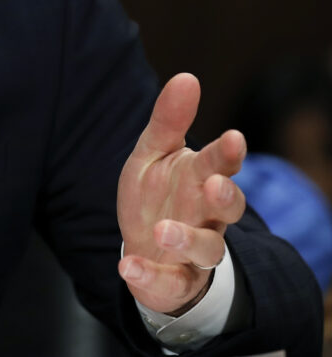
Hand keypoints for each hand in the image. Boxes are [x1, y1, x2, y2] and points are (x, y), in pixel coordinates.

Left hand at [116, 72, 246, 313]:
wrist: (147, 248)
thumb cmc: (157, 194)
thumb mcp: (154, 154)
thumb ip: (169, 121)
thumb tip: (187, 77)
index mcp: (201, 180)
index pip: (220, 165)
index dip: (227, 154)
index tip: (232, 137)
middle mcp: (206, 217)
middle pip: (227, 208)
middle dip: (224, 197)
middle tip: (213, 184)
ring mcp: (193, 252)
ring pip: (207, 250)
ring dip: (186, 239)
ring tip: (162, 230)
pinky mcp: (174, 281)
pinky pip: (167, 283)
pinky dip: (148, 277)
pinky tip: (127, 266)